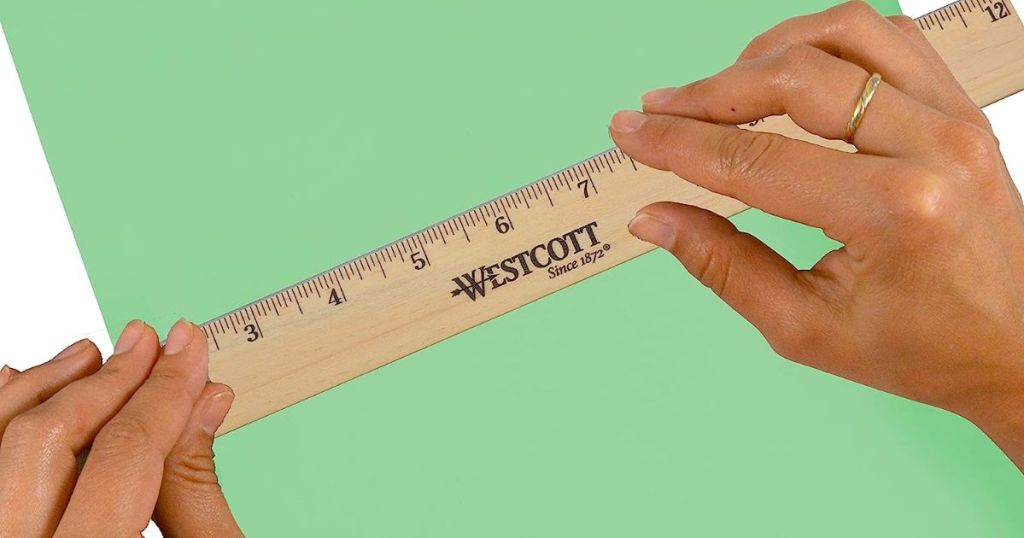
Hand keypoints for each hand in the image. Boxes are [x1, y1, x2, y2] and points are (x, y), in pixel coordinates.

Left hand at [0, 320, 243, 535]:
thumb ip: (195, 491)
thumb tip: (205, 401)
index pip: (124, 453)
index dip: (165, 392)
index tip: (189, 348)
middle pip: (50, 440)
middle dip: (109, 380)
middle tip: (147, 341)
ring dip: (46, 388)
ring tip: (91, 355)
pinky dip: (1, 416)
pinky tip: (22, 384)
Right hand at [609, 1, 1023, 469]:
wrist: (1017, 347)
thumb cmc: (922, 351)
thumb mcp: (807, 330)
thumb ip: (723, 267)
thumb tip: (652, 217)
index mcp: (895, 214)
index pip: (756, 159)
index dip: (678, 143)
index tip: (628, 131)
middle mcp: (934, 147)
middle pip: (795, 78)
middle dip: (709, 92)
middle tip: (658, 108)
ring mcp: (957, 118)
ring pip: (844, 33)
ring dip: (766, 52)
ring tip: (719, 90)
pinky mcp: (963, 107)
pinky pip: (888, 38)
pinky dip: (825, 41)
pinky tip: (787, 73)